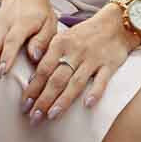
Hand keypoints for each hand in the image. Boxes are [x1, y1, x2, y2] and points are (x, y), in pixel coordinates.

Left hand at [21, 5, 134, 121]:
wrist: (116, 23)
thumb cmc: (85, 35)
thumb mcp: (63, 38)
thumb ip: (49, 56)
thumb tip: (33, 80)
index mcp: (60, 44)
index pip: (43, 69)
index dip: (32, 88)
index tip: (24, 105)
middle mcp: (75, 52)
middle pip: (57, 79)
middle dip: (43, 100)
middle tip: (34, 117)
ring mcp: (92, 59)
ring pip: (76, 83)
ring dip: (63, 101)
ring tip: (51, 116)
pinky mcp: (109, 65)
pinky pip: (102, 80)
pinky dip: (95, 92)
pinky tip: (88, 105)